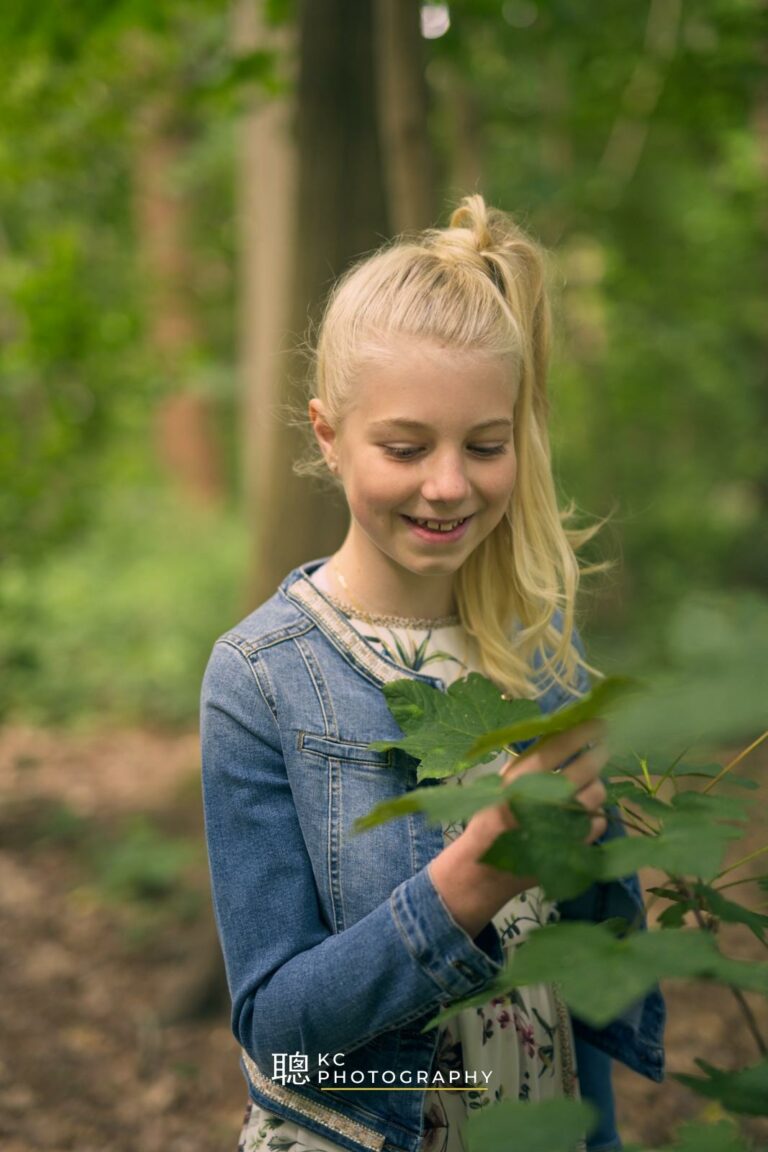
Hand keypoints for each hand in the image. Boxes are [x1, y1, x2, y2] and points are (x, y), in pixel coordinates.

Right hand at [428, 720, 607, 938]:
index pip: (558, 747)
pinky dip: (595, 814)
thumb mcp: (501, 783)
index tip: (599, 721)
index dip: (582, 731)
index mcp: (520, 779)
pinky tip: (584, 811)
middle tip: (604, 746)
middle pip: (586, 769)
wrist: (486, 870)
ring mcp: (560, 824)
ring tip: (590, 781)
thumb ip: (529, 761)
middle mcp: (542, 799)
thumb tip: (564, 733)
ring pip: (597, 794)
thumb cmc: (491, 817)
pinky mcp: (573, 846)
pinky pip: (599, 821)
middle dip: (600, 753)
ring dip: (597, 784)